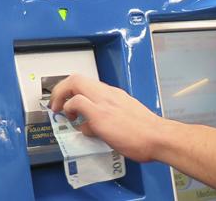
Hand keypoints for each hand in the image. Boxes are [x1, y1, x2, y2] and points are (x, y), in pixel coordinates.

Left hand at [48, 74, 174, 161]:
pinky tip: (74, 121)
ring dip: (61, 97)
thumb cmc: (147, 133)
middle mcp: (108, 94)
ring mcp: (104, 102)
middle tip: (56, 103)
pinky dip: (70, 110)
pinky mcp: (101, 115)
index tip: (66, 100)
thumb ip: (109, 118)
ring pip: (74, 83)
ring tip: (60, 111)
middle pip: (76, 77)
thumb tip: (92, 126)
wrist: (158, 138)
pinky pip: (77, 103)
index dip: (71, 90)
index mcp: (115, 95)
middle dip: (60, 89)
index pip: (87, 83)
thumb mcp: (126, 118)